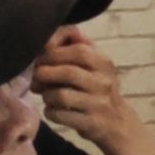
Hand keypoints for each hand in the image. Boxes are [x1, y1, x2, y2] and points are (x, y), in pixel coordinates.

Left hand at [30, 27, 131, 149]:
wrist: (118, 123)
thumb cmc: (98, 89)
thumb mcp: (95, 65)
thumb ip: (78, 45)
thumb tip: (60, 30)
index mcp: (104, 63)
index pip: (78, 50)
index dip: (54, 53)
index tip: (42, 60)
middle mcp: (104, 82)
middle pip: (67, 72)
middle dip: (44, 74)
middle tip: (37, 80)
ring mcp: (98, 104)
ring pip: (59, 95)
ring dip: (47, 95)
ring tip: (48, 96)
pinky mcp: (90, 123)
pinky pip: (58, 114)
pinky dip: (50, 112)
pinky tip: (55, 110)